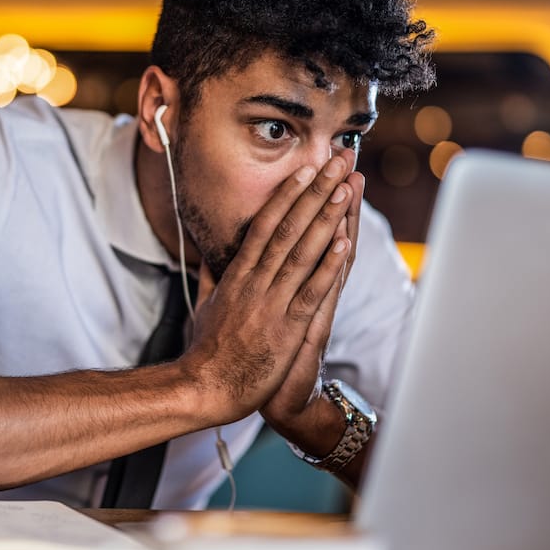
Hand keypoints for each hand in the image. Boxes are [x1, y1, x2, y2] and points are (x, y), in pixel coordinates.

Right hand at [181, 149, 358, 425]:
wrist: (205, 388)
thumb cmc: (206, 351)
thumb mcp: (203, 306)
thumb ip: (209, 277)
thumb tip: (206, 254)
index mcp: (238, 275)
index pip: (264, 224)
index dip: (288, 195)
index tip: (306, 169)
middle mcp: (255, 282)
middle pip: (288, 227)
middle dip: (315, 192)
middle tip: (337, 161)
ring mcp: (271, 303)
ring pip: (302, 251)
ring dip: (326, 217)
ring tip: (346, 187)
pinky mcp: (286, 328)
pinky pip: (311, 290)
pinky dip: (328, 264)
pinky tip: (344, 241)